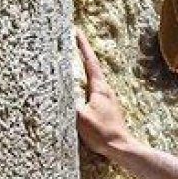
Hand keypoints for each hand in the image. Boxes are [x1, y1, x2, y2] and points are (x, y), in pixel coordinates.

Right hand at [74, 30, 136, 158]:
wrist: (121, 147)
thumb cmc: (102, 133)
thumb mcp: (80, 117)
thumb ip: (68, 102)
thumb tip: (56, 89)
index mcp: (99, 88)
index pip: (89, 61)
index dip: (82, 45)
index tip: (75, 31)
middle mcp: (106, 90)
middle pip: (92, 65)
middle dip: (82, 52)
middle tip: (74, 39)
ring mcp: (108, 98)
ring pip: (94, 77)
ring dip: (84, 66)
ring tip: (75, 57)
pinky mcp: (107, 107)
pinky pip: (94, 88)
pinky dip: (86, 80)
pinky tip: (82, 85)